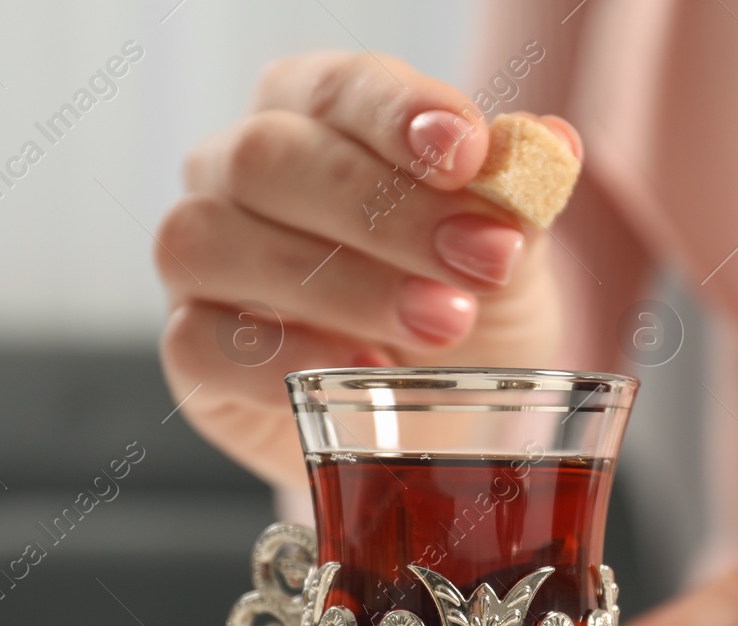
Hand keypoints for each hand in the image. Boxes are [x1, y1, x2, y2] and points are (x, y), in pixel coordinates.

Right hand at [154, 51, 580, 489]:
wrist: (438, 426)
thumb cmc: (467, 320)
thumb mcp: (509, 262)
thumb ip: (518, 203)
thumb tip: (548, 144)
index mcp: (314, 116)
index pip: (337, 88)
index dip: (398, 113)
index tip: (468, 153)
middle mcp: (237, 173)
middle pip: (269, 158)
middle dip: (384, 211)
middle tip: (480, 263)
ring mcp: (201, 261)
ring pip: (218, 242)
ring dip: (340, 285)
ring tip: (440, 322)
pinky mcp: (189, 349)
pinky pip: (200, 343)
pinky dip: (284, 360)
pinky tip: (361, 375)